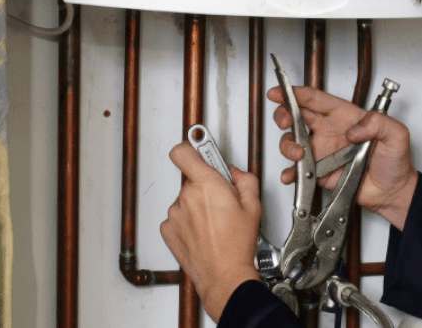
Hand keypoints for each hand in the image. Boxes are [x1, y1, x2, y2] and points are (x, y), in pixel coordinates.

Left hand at [160, 142, 260, 322]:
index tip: (196, 147)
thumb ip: (245, 179)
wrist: (223, 274)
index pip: (184, 152)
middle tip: (221, 201)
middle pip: (192, 179)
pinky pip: (178, 217)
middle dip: (206, 186)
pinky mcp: (168, 229)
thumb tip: (235, 172)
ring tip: (214, 222)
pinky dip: (188, 222)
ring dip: (197, 206)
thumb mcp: (254, 205)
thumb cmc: (237, 243)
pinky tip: (203, 232)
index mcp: (207, 185)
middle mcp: (186, 196)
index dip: (190, 147)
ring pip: (185, 199)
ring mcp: (175, 213)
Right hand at [269, 86, 417, 229]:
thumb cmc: (395, 160)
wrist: (392, 191)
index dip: (296, 93)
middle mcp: (329, 131)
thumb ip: (379, 124)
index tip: (280, 92)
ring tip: (298, 154)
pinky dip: (290, 173)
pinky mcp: (319, 171)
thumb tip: (355, 129)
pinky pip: (298, 171)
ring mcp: (322, 151)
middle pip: (297, 115)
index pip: (316, 99)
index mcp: (345, 116)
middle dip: (284, 114)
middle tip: (286, 122)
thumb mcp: (397, 134)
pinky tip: (292, 175)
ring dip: (288, 146)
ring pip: (293, 141)